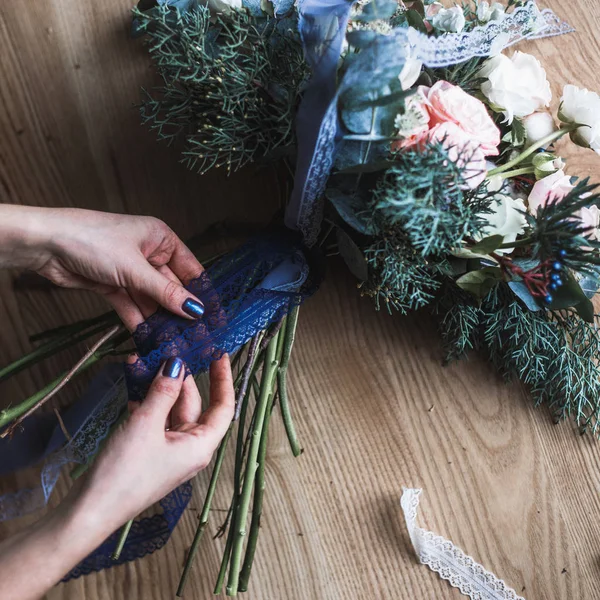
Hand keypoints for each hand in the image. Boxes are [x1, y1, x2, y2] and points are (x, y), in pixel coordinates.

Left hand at [0, 205, 205, 321]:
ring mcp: (130, 271)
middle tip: (193, 336)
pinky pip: (132, 305)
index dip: (202, 293)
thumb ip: (165, 293)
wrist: (44, 244)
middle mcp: (149, 254)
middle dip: (179, 312)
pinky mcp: (113, 285)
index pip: (191, 269)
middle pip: (171, 288)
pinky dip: (138, 320)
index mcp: (161, 239)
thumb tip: (195, 310)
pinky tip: (147, 337)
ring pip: (151, 300)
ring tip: (172, 341)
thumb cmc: (90, 239)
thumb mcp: (134, 268)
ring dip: (159, 320)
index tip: (212, 316)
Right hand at [0, 355, 233, 599]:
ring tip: (145, 362)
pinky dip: (146, 402)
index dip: (223, 379)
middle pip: (194, 405)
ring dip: (159, 388)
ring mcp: (169, 451)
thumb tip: (176, 364)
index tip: (218, 354)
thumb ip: (163, 391)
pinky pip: (154, 420)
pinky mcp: (149, 452)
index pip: (223, 408)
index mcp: (201, 446)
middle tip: (168, 352)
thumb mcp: (146, 424)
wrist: (89, 511)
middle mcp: (190, 448)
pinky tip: (133, 385)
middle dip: (181, 379)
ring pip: (171, 410)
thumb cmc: (124, 472)